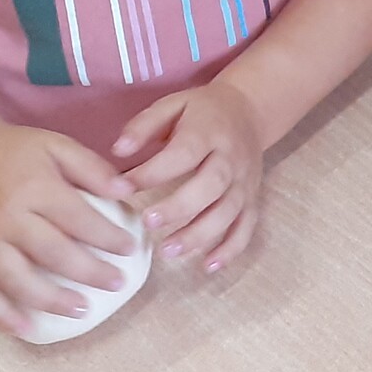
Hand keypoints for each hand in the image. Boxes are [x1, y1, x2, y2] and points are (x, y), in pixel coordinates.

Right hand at [0, 116, 139, 339]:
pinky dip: (0, 314)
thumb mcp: (56, 145)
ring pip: (16, 279)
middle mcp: (6, 218)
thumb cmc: (13, 150)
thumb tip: (127, 192)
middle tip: (116, 284)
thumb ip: (92, 168)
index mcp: (33, 188)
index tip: (131, 250)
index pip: (77, 218)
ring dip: (49, 300)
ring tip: (80, 311)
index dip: (107, 236)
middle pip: (51, 253)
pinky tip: (24, 329)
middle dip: (88, 272)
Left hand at [117, 81, 265, 272]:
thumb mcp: (172, 104)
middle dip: (181, 207)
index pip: (185, 152)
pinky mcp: (252, 198)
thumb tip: (118, 151)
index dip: (154, 171)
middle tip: (148, 223)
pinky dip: (231, 248)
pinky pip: (247, 226)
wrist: (249, 110)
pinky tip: (208, 266)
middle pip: (212, 185)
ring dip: (201, 234)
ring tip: (168, 251)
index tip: (123, 188)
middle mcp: (232, 157)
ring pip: (229, 211)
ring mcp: (245, 181)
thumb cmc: (201, 111)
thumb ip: (144, 125)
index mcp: (209, 131)